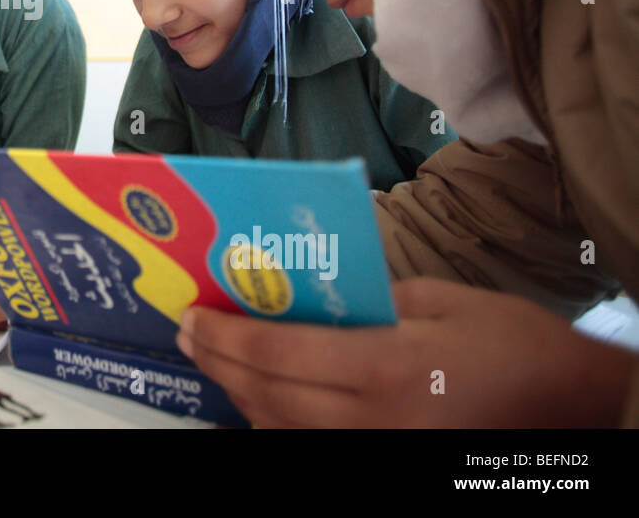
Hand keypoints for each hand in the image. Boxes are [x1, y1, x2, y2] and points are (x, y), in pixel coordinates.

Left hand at [176, 277, 635, 426]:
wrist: (577, 411)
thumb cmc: (515, 347)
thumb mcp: (443, 301)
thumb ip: (370, 301)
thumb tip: (312, 300)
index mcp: (385, 369)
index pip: (279, 356)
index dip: (226, 337)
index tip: (194, 316)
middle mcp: (372, 422)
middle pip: (268, 398)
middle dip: (219, 364)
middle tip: (189, 334)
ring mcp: (379, 453)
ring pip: (282, 432)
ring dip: (240, 397)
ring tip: (215, 361)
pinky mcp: (390, 467)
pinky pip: (312, 450)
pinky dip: (277, 425)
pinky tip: (262, 401)